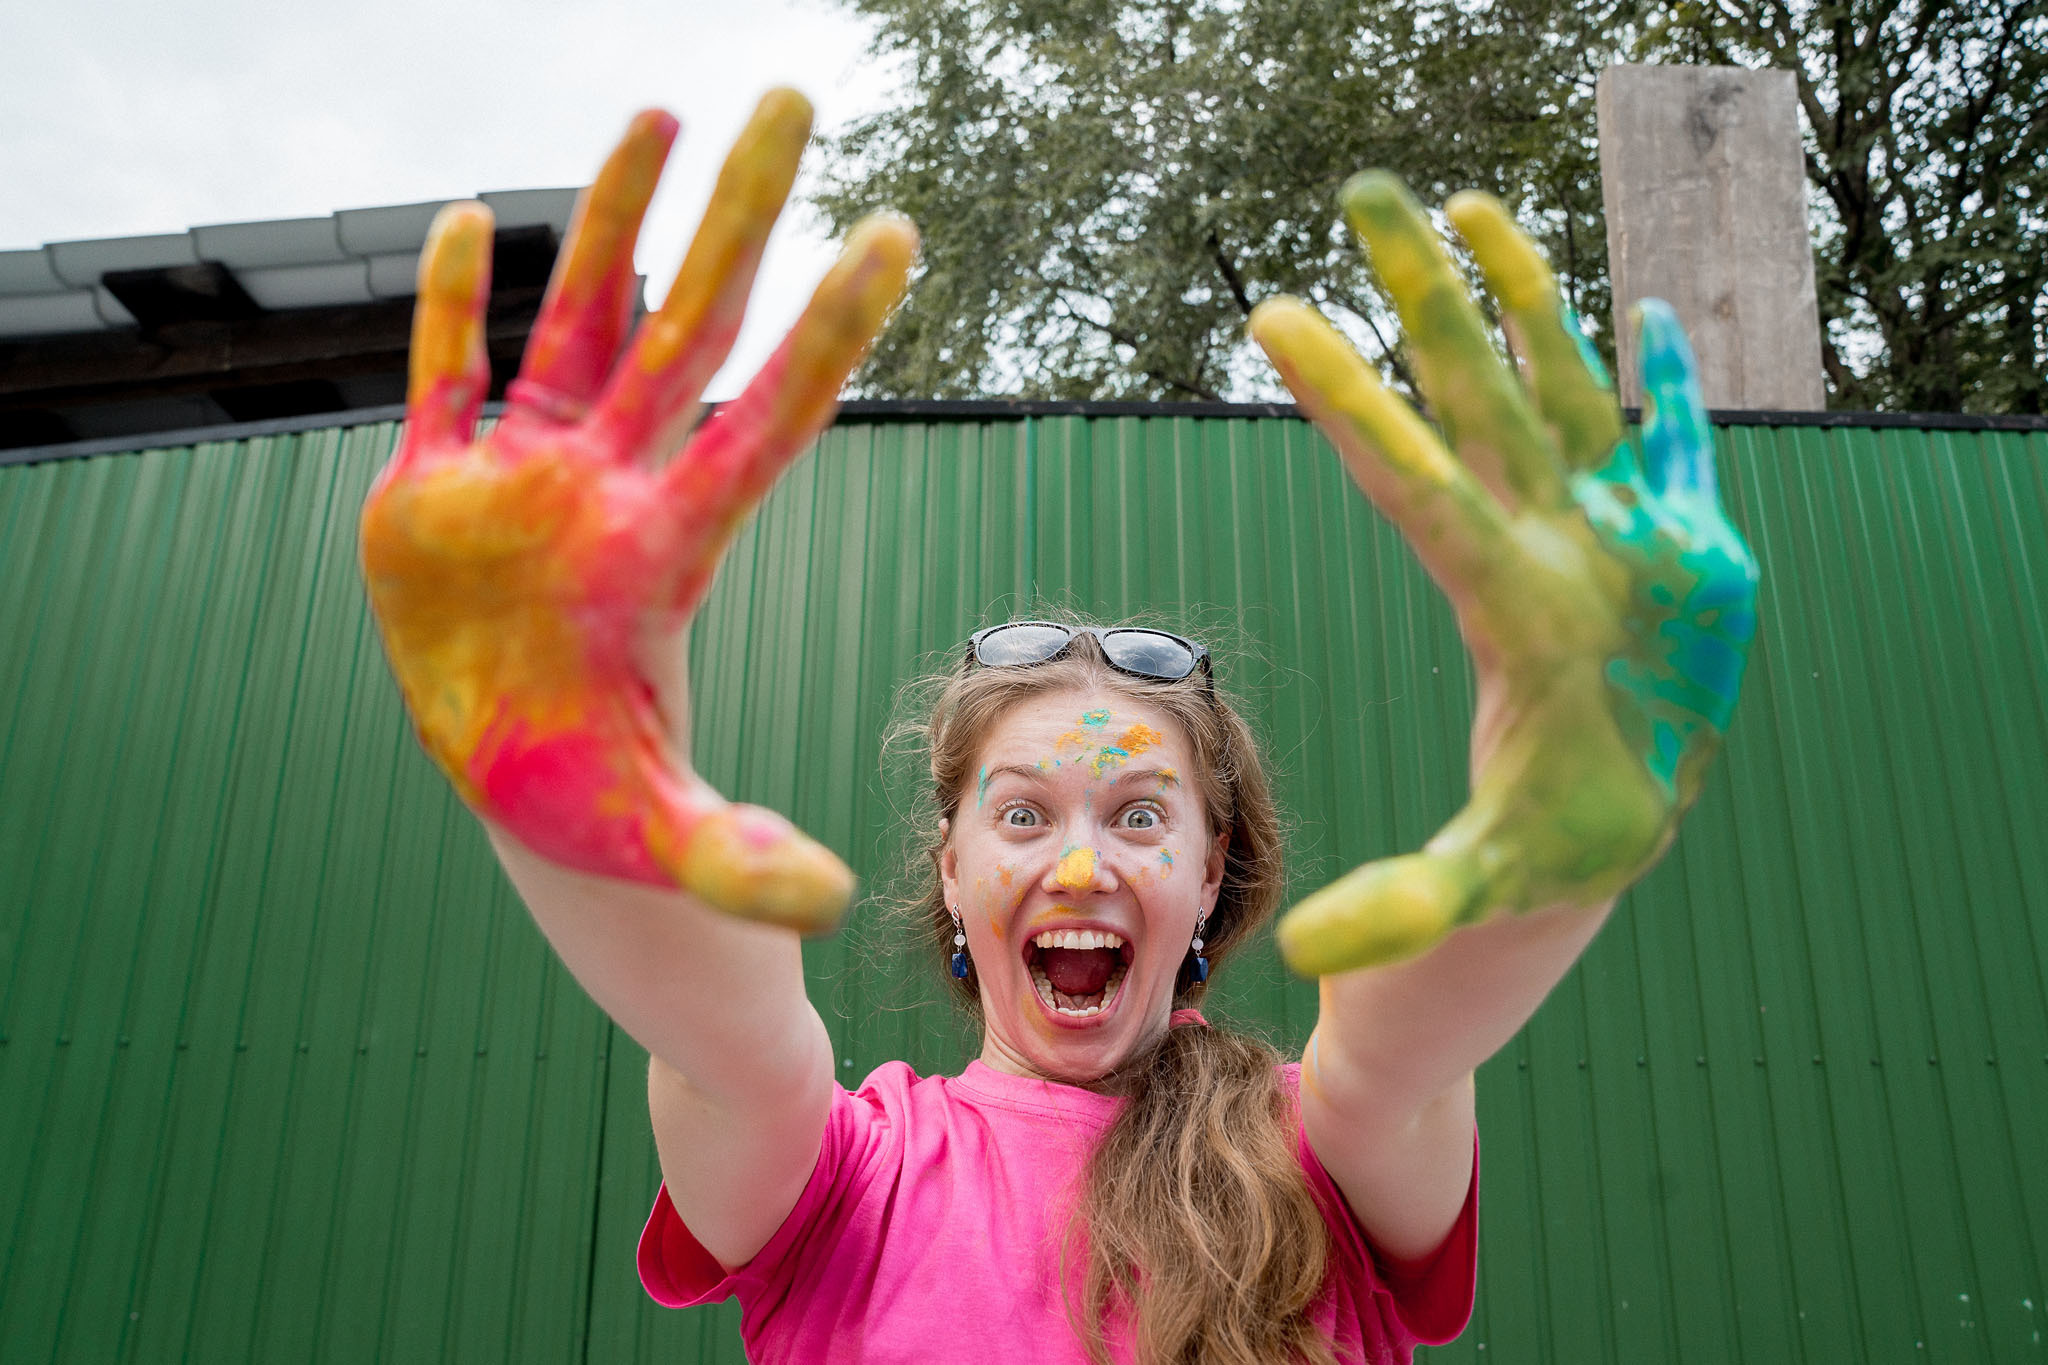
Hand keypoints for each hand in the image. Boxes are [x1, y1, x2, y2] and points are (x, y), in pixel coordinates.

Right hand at [359, 92, 916, 930]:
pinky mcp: (438, 489)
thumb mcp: (666, 845)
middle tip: (796, 96)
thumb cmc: (602, 812)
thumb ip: (740, 865)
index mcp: (669, 555)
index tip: (894, 236)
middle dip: (738, 217)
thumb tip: (828, 906)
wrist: (519, 786)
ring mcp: (526, 479)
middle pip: (688, 329)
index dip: (827, 334)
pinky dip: (453, 302)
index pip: (765, 422)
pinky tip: (480, 216)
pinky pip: (448, 374)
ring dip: (612, 218)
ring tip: (661, 111)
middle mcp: (609, 490)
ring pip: (578, 320)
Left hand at [1250, 175, 1757, 974]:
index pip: (1414, 487)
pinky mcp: (1678, 552)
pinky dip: (1668, 383)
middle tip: (1368, 191)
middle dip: (1429, 297)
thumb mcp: (1467, 901)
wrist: (1593, 856)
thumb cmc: (1528, 876)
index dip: (1351, 403)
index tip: (1274, 317)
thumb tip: (1308, 958)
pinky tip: (1650, 316)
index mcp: (1505, 611)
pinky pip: (1672, 447)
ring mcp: (1608, 541)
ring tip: (1473, 205)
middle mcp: (1544, 551)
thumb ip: (1399, 914)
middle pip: (1478, 401)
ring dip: (1525, 299)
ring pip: (1561, 391)